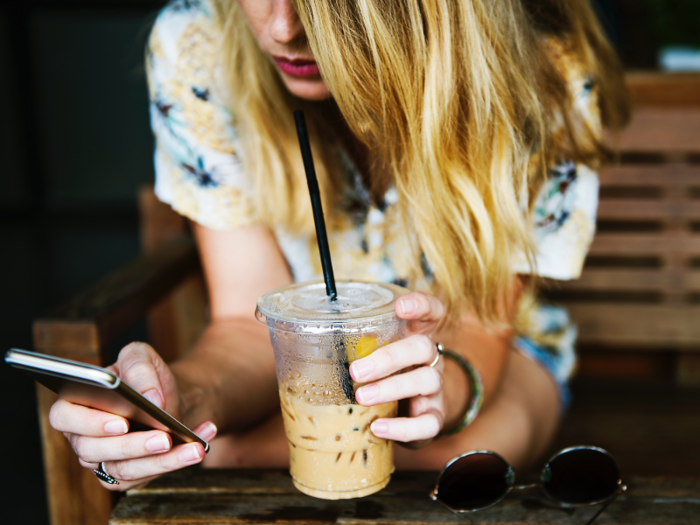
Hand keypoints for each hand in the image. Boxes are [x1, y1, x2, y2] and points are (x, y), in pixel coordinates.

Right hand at [48, 342, 217, 490]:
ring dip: (163, 460)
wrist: (168, 397)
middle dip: (133, 445)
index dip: (89, 422)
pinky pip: (147, 476)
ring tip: (193, 448)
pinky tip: (199, 445)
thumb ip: (140, 368)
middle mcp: (83, 437)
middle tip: (164, 437)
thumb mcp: (141, 357)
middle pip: (96, 450)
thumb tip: (150, 397)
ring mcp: (103, 460)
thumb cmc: (145, 377)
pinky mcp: (126, 476)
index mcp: (75, 404)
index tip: (122, 422)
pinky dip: (177, 461)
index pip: (65, 417)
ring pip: (125, 470)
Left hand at [349, 292, 444, 447]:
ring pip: (427, 381)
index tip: (400, 307)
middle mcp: (429, 359)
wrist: (409, 413)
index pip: (430, 311)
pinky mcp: (434, 417)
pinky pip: (428, 423)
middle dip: (389, 357)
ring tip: (362, 397)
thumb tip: (293, 339)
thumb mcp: (370, 355)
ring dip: (391, 388)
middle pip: (422, 347)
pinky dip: (403, 427)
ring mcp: (435, 388)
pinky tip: (378, 427)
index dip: (420, 304)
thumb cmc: (382, 375)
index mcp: (414, 336)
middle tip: (356, 370)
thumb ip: (349, 345)